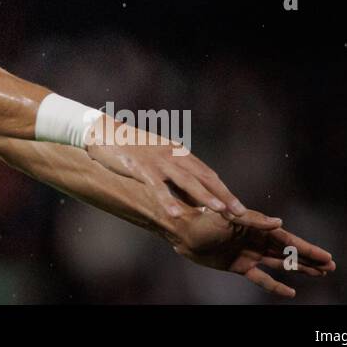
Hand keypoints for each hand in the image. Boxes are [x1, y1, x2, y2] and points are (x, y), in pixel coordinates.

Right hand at [83, 114, 279, 229]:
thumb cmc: (131, 147)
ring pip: (186, 181)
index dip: (224, 190)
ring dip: (205, 196)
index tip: (240, 207)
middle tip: (241, 213)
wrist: (104, 132)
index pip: (207, 173)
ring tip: (220, 212)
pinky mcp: (141, 167)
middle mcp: (173, 155)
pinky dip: (167, 199)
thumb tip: (189, 194)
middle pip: (204, 177)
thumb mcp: (157, 156)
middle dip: (223, 195)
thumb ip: (173, 171)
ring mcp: (158, 161)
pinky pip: (157, 186)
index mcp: (178, 153)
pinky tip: (176, 213)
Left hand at [163, 204, 336, 297]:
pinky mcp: (238, 265)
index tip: (327, 256)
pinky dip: (275, 286)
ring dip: (298, 269)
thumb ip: (253, 220)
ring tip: (319, 274)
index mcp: (257, 226)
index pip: (288, 240)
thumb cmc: (203, 219)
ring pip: (280, 264)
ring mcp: (249, 253)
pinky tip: (290, 292)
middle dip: (310, 259)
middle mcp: (256, 240)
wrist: (181, 229)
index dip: (308, 249)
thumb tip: (280, 222)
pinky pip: (261, 278)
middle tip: (331, 267)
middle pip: (289, 252)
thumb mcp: (228, 217)